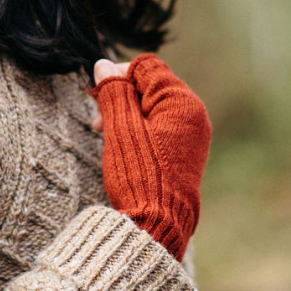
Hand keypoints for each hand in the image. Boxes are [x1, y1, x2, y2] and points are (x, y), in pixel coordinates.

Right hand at [88, 53, 210, 261]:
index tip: (96, 93)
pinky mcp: (186, 153)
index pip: (147, 68)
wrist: (158, 227)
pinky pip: (160, 126)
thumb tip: (104, 64)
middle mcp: (194, 115)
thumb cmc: (139, 176)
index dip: (118, 74)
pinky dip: (138, 129)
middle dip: (121, 96)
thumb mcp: (119, 129)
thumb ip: (113, 92)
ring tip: (106, 135)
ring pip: (153, 107)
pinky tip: (122, 146)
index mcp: (182, 103)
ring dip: (126, 114)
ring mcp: (192, 135)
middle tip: (97, 120)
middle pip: (151, 85)